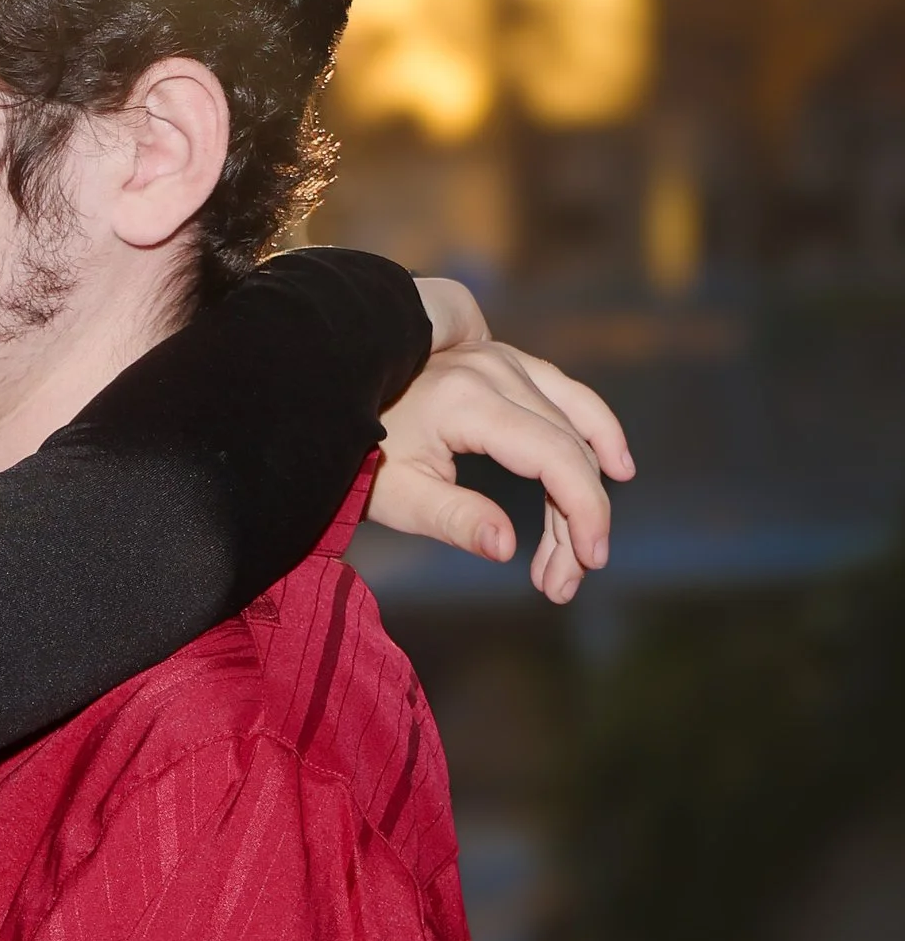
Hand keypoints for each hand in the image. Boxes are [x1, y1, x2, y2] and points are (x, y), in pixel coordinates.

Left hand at [374, 288, 634, 604]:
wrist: (325, 396)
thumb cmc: (357, 454)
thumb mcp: (396, 496)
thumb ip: (454, 520)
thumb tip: (508, 548)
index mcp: (469, 401)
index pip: (555, 455)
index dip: (584, 509)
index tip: (588, 560)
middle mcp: (496, 369)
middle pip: (569, 447)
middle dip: (578, 519)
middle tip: (564, 581)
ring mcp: (503, 359)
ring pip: (574, 422)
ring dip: (590, 484)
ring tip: (586, 546)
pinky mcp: (504, 362)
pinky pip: (566, 394)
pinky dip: (593, 431)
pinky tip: (615, 465)